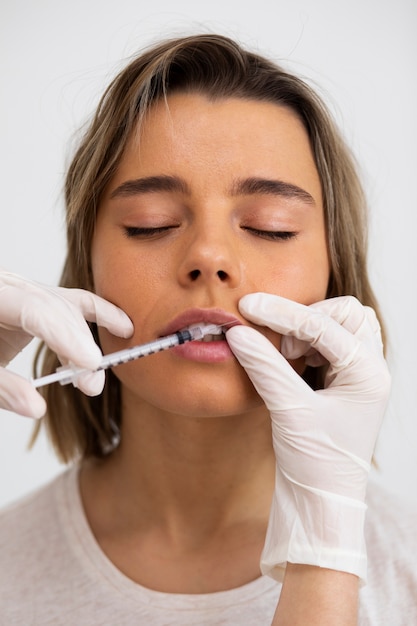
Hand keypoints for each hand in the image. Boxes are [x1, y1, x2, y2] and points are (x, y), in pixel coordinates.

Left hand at [0, 270, 132, 418]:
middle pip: (54, 306)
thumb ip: (2, 389)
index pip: (34, 308)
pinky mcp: (34, 300)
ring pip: (67, 303)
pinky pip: (70, 302)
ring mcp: (22, 289)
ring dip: (87, 337)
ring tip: (94, 374)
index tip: (88, 365)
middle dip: (78, 345)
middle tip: (90, 385)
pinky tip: (121, 326)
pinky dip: (96, 315)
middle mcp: (8, 286)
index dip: (65, 335)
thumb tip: (37, 408)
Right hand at [226, 293, 389, 582]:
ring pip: (341, 325)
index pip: (324, 325)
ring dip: (309, 328)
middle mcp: (370, 369)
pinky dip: (308, 341)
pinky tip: (289, 358)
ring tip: (285, 351)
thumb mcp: (289, 411)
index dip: (282, 314)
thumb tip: (237, 332)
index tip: (248, 306)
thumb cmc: (314, 465)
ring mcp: (359, 375)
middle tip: (278, 341)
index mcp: (368, 375)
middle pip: (346, 313)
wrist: (320, 502)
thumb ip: (265, 367)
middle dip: (307, 317)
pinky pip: (331, 343)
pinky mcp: (344, 382)